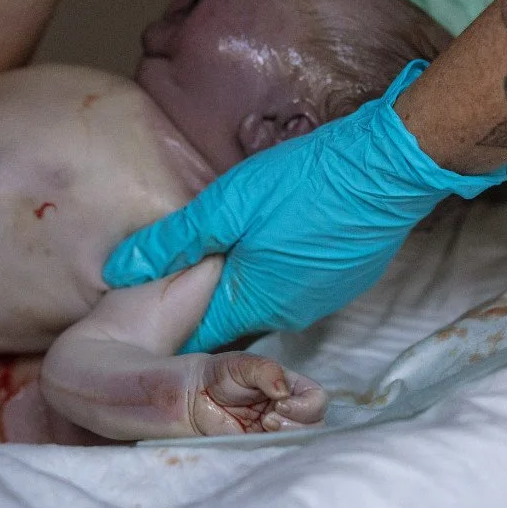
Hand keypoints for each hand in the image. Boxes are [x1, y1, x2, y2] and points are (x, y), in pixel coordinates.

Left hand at [103, 61, 506, 352]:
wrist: (386, 170)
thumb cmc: (305, 184)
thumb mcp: (227, 204)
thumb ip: (173, 241)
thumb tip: (119, 268)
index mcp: (253, 302)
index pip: (199, 337)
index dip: (174, 326)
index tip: (150, 315)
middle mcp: (289, 313)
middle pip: (235, 319)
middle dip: (209, 303)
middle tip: (182, 276)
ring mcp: (322, 299)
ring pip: (270, 302)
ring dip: (249, 283)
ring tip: (229, 252)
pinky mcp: (345, 280)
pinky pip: (300, 286)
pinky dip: (282, 271)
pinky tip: (276, 239)